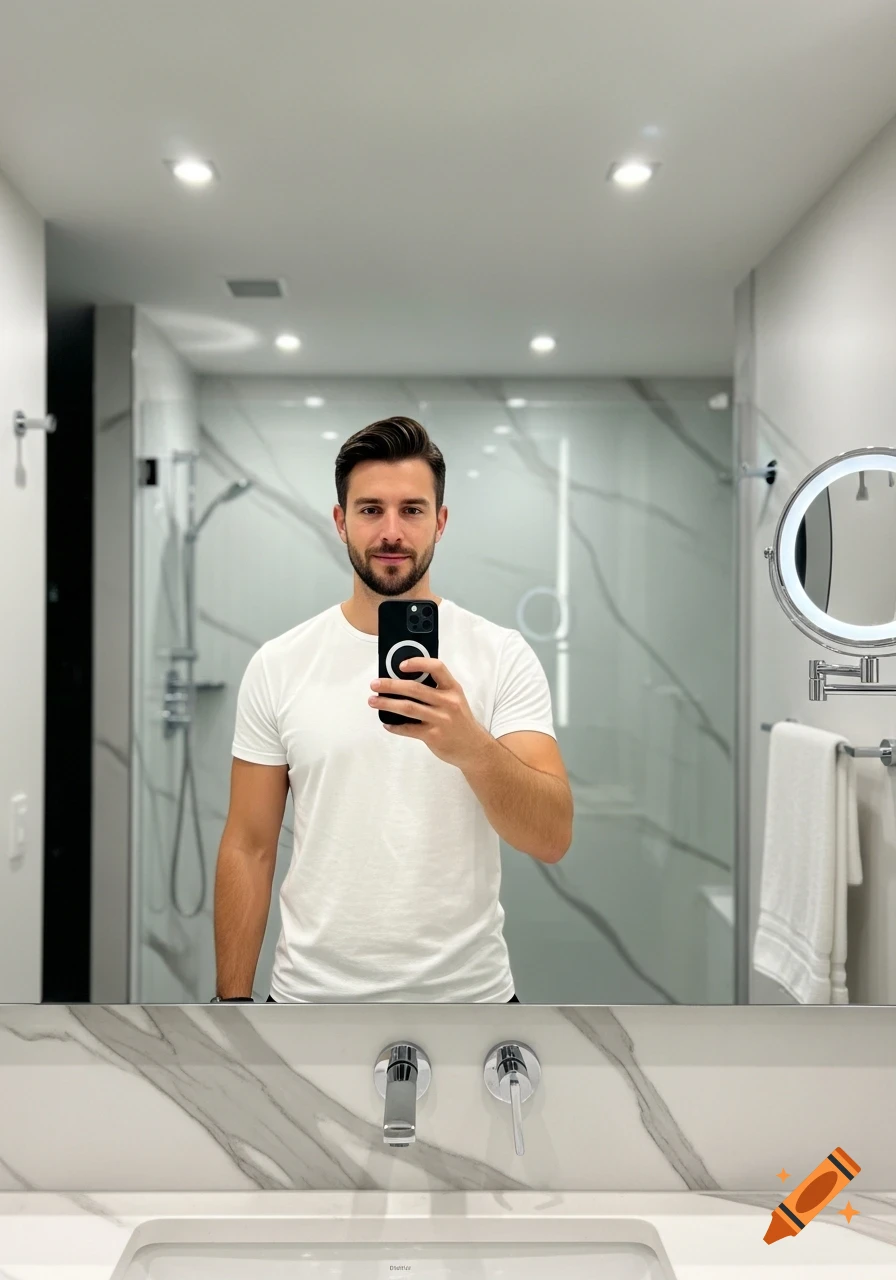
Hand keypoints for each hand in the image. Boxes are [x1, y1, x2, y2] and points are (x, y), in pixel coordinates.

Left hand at [368, 657, 490, 768]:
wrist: (474, 748)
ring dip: (387, 704)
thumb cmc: (460, 721)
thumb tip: (405, 681)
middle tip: (375, 684)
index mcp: (453, 689)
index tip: (400, 665)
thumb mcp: (455, 699)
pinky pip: (409, 729)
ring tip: (373, 701)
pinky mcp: (434, 736)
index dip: (418, 663)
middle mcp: (448, 702)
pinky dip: (395, 726)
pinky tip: (387, 723)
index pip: (437, 668)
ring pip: (408, 708)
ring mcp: (441, 720)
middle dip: (391, 685)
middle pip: (415, 689)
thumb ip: (437, 690)